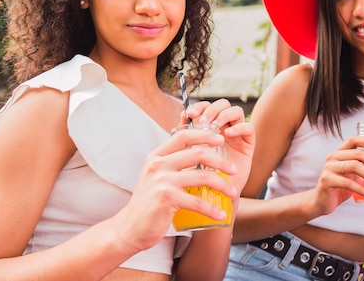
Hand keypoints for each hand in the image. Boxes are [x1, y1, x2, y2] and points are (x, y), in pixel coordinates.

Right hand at [114, 123, 236, 251]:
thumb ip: (171, 164)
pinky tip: (221, 214)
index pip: (183, 136)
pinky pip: (197, 201)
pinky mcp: (167, 199)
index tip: (220, 139)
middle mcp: (158, 165)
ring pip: (202, 176)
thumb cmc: (148, 203)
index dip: (204, 135)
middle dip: (221, 161)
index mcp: (156, 156)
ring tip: (233, 192)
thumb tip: (198, 154)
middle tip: (233, 169)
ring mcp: (162, 181)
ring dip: (222, 185)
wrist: (130, 228)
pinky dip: (212, 209)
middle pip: (197, 153)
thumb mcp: (155, 176)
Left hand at [183, 99, 255, 196]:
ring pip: (236, 111)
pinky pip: (249, 127)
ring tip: (214, 126)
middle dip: (211, 109)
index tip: (189, 114)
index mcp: (210, 126)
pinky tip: (228, 134)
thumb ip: (187, 135)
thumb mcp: (190, 152)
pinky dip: (239, 127)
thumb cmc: (200, 174)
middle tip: (202, 121)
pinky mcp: (248, 144)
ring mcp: (237, 134)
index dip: (199, 106)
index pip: (207, 107)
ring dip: (223, 115)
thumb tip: (182, 116)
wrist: (213, 196)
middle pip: (222, 104)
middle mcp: (225, 127)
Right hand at [311, 135, 363, 214]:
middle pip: (358, 154)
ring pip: (355, 166)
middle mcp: (333, 157)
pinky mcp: (327, 180)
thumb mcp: (351, 175)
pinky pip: (349, 183)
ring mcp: (329, 168)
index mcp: (339, 153)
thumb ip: (362, 170)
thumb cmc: (338, 187)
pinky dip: (363, 190)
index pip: (353, 140)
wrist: (321, 202)